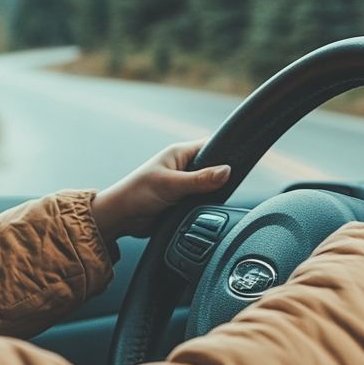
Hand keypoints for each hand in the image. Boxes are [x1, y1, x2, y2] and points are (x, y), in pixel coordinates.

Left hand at [91, 140, 231, 242]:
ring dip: (213, 194)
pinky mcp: (183, 201)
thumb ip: (200, 179)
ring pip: (210, 187)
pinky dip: (206, 206)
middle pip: (214, 168)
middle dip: (221, 178)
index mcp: (180, 153)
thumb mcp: (171, 184)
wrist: (121, 218)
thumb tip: (227, 171)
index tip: (242, 161)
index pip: (211, 146)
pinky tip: (209, 210)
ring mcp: (184, 185)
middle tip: (228, 188)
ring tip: (216, 200)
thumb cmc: (137, 193)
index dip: (226, 153)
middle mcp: (184, 167)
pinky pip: (202, 201)